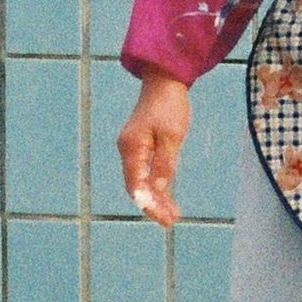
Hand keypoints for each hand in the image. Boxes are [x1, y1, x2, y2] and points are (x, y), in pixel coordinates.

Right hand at [116, 72, 191, 226]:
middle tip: (171, 221)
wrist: (164, 81)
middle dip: (153, 206)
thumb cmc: (169, 105)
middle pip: (137, 187)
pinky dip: (156, 185)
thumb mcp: (172, 136)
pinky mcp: (141, 146)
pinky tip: (167, 197)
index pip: (137, 186)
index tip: (163, 219)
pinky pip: (146, 171)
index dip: (149, 205)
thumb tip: (157, 191)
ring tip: (173, 214)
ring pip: (142, 181)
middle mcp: (128, 150)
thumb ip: (164, 165)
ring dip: (156, 198)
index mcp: (132, 148)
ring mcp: (133, 148)